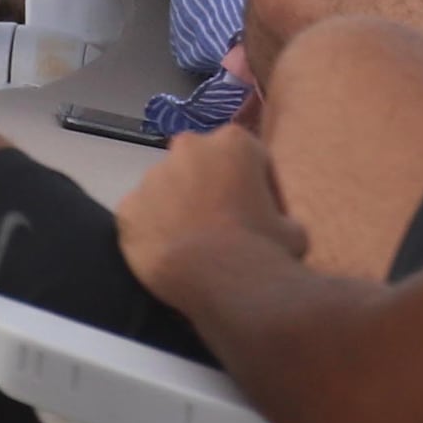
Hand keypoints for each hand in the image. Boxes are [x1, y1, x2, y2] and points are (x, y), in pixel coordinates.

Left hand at [111, 123, 298, 298]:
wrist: (224, 281)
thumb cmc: (265, 249)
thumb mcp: (294, 230)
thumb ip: (279, 216)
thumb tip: (275, 228)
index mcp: (235, 141)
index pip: (247, 159)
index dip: (256, 190)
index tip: (260, 217)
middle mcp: (190, 147)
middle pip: (200, 166)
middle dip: (209, 189)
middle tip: (221, 227)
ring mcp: (154, 176)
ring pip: (166, 189)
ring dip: (178, 208)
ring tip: (192, 246)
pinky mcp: (128, 208)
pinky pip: (141, 217)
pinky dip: (152, 232)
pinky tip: (168, 255)